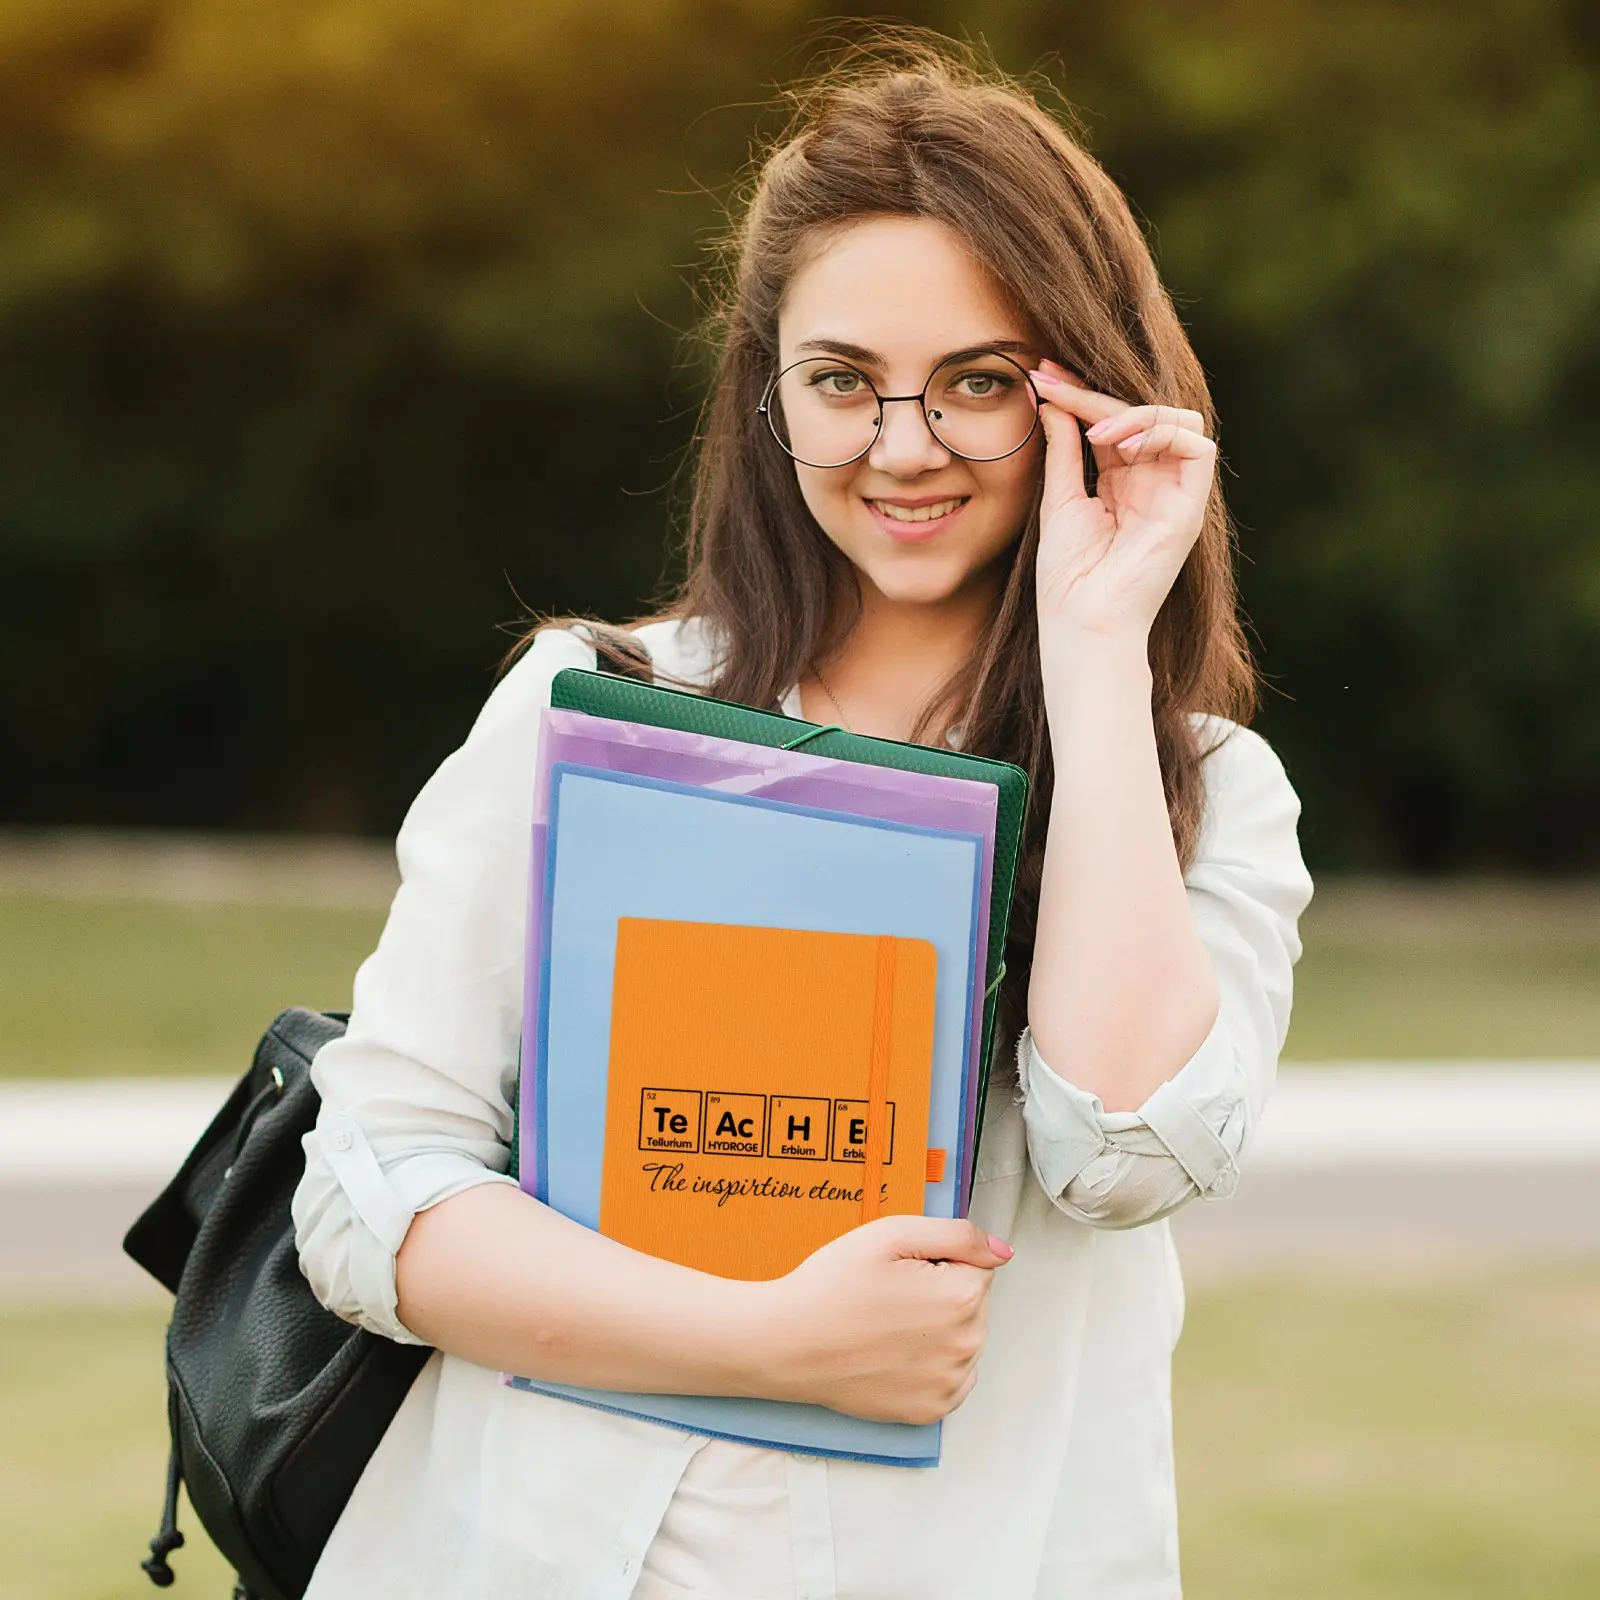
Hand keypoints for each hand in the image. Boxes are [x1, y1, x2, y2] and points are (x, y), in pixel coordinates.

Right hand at [760, 1215, 1013, 1424]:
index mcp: (961, 1297)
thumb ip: (958, 1234)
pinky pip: (949, 1377)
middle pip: (971, 1303)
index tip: (901, 1270)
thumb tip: (1002, 1252)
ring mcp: (949, 1384)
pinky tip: (891, 1352)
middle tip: (888, 1295)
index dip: (936, 1261)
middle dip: (940, 1293)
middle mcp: (966, 1346)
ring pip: (961, 1339)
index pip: (975, 1266)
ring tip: (885, 1324)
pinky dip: (929, 1364)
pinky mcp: (930, 1410)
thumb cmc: (832, 1286)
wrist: (787, 1342)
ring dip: (937, 1329)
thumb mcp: (891, 1234)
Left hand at [1027, 359, 1216, 640]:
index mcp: (1121, 482)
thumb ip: (1062, 449)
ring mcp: (1174, 494)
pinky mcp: (1190, 508)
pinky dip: (1162, 435)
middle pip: (1141, 413)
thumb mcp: (1059, 499)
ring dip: (1133, 412)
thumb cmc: (1068, 576)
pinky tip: (1121, 446)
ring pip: (1177, 420)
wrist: (1081, 622)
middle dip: (1095, 392)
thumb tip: (1051, 400)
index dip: (1078, 395)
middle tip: (1051, 382)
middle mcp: (1153, 483)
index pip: (1109, 422)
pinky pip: (1198, 448)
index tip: (1039, 376)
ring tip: (1094, 429)